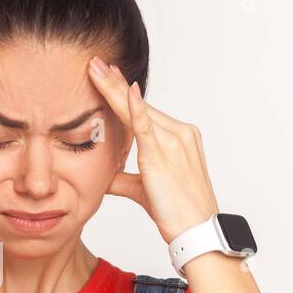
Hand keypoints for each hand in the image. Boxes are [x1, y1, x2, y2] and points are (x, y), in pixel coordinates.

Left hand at [86, 56, 219, 242]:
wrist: (197, 229)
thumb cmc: (178, 213)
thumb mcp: (145, 190)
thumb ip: (124, 180)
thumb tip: (104, 177)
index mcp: (178, 138)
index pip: (145, 111)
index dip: (123, 93)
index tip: (109, 76)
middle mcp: (179, 133)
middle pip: (139, 104)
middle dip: (114, 83)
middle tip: (95, 62)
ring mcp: (173, 141)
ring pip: (137, 109)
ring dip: (114, 88)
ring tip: (95, 69)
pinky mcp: (163, 155)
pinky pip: (146, 126)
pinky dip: (135, 107)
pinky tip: (126, 90)